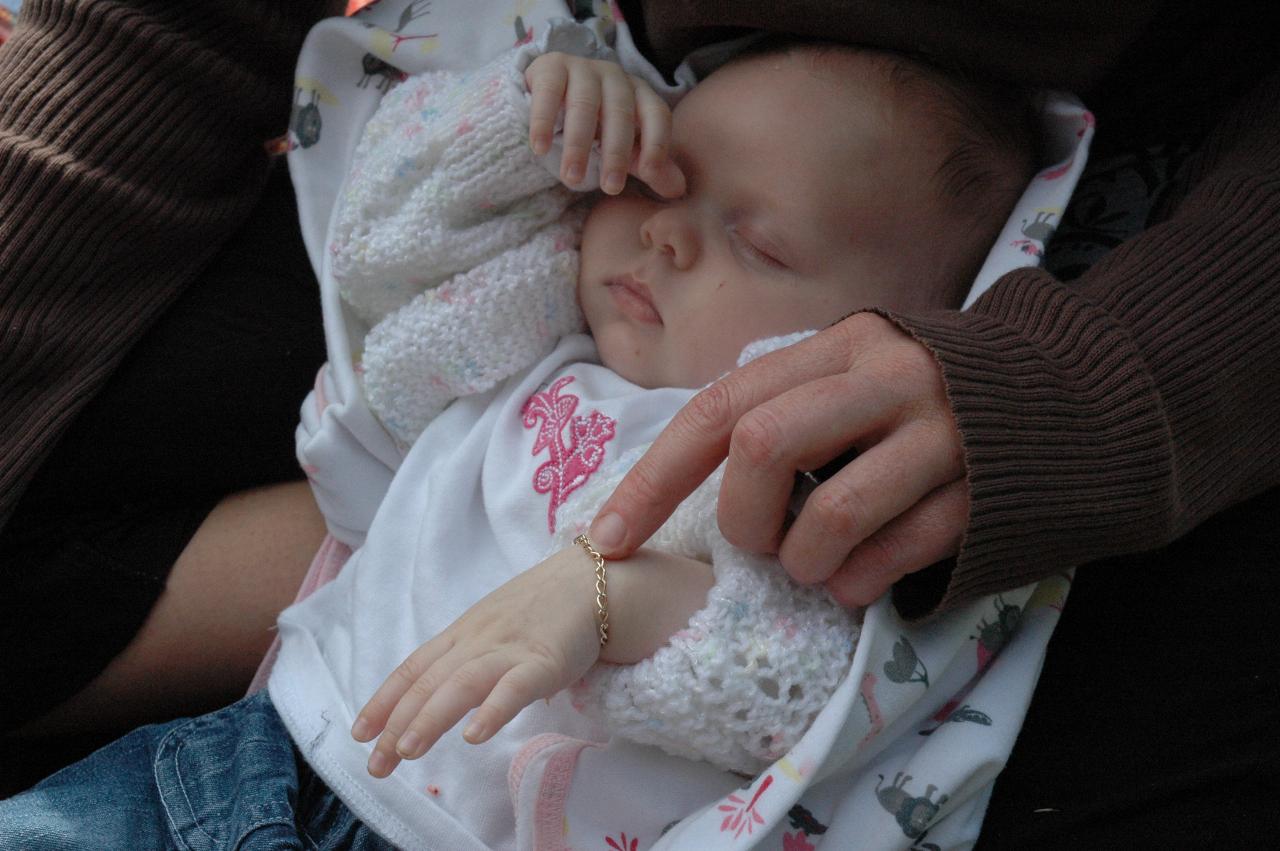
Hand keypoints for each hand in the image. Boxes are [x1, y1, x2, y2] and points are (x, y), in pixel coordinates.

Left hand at [350, 546, 601, 777]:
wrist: (598, 580)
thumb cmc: (548, 607)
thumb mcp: (497, 628)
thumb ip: (472, 657)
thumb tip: (446, 697)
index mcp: (464, 632)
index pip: (415, 667)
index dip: (385, 700)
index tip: (360, 733)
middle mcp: (479, 639)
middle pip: (430, 681)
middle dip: (397, 723)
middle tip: (375, 764)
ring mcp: (511, 648)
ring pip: (461, 684)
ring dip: (430, 718)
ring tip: (406, 752)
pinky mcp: (546, 660)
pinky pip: (515, 687)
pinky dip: (492, 711)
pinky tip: (473, 736)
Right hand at [525, 51, 684, 197]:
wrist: (553, 91)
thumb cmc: (598, 123)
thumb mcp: (626, 146)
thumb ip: (649, 166)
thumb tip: (677, 191)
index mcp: (640, 94)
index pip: (657, 114)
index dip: (657, 142)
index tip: (649, 174)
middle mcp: (615, 77)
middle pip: (621, 112)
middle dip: (616, 152)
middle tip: (609, 188)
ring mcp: (583, 69)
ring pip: (584, 104)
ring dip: (578, 143)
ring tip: (571, 178)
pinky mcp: (551, 68)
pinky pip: (549, 93)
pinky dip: (543, 122)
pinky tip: (540, 148)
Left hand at [588, 313, 969, 607]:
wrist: (1066, 398)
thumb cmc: (921, 402)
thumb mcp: (848, 379)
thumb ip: (779, 412)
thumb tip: (675, 488)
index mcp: (835, 346)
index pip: (720, 408)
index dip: (655, 479)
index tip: (609, 540)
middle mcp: (885, 376)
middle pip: (762, 447)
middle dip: (741, 519)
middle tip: (761, 542)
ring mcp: (939, 433)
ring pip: (831, 514)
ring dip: (802, 564)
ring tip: (814, 567)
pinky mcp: (980, 492)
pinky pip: (895, 556)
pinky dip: (858, 583)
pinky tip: (860, 578)